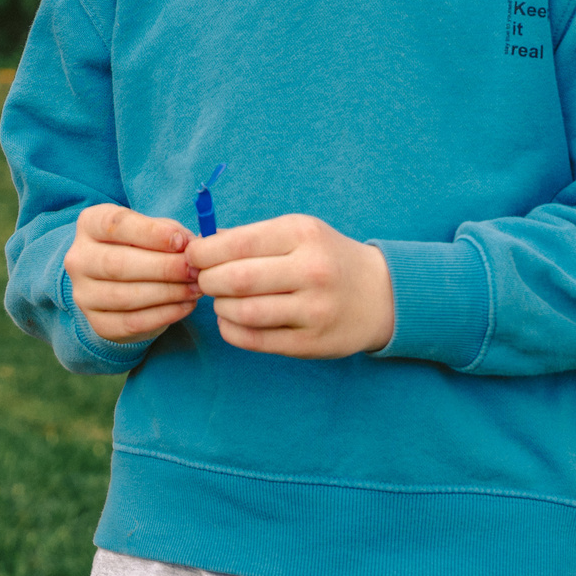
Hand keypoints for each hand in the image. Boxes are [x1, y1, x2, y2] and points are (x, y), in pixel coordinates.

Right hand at [65, 203, 198, 344]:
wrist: (123, 283)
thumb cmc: (143, 248)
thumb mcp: (154, 229)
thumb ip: (170, 232)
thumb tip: (190, 244)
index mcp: (90, 224)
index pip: (115, 225)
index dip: (151, 233)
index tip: (182, 241)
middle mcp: (78, 259)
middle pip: (117, 264)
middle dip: (163, 267)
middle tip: (194, 270)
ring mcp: (83, 294)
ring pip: (125, 296)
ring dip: (167, 293)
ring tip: (195, 288)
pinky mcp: (97, 323)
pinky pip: (131, 323)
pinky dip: (163, 315)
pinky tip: (185, 306)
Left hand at [189, 214, 395, 357]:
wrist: (381, 295)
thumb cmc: (326, 257)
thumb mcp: (297, 232)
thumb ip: (249, 237)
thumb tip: (198, 246)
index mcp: (303, 235)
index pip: (237, 243)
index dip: (203, 252)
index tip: (194, 256)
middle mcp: (311, 271)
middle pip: (236, 279)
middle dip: (207, 280)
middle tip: (204, 280)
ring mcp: (313, 310)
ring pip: (242, 312)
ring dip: (219, 307)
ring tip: (221, 300)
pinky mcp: (311, 343)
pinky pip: (254, 340)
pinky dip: (231, 330)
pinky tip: (231, 320)